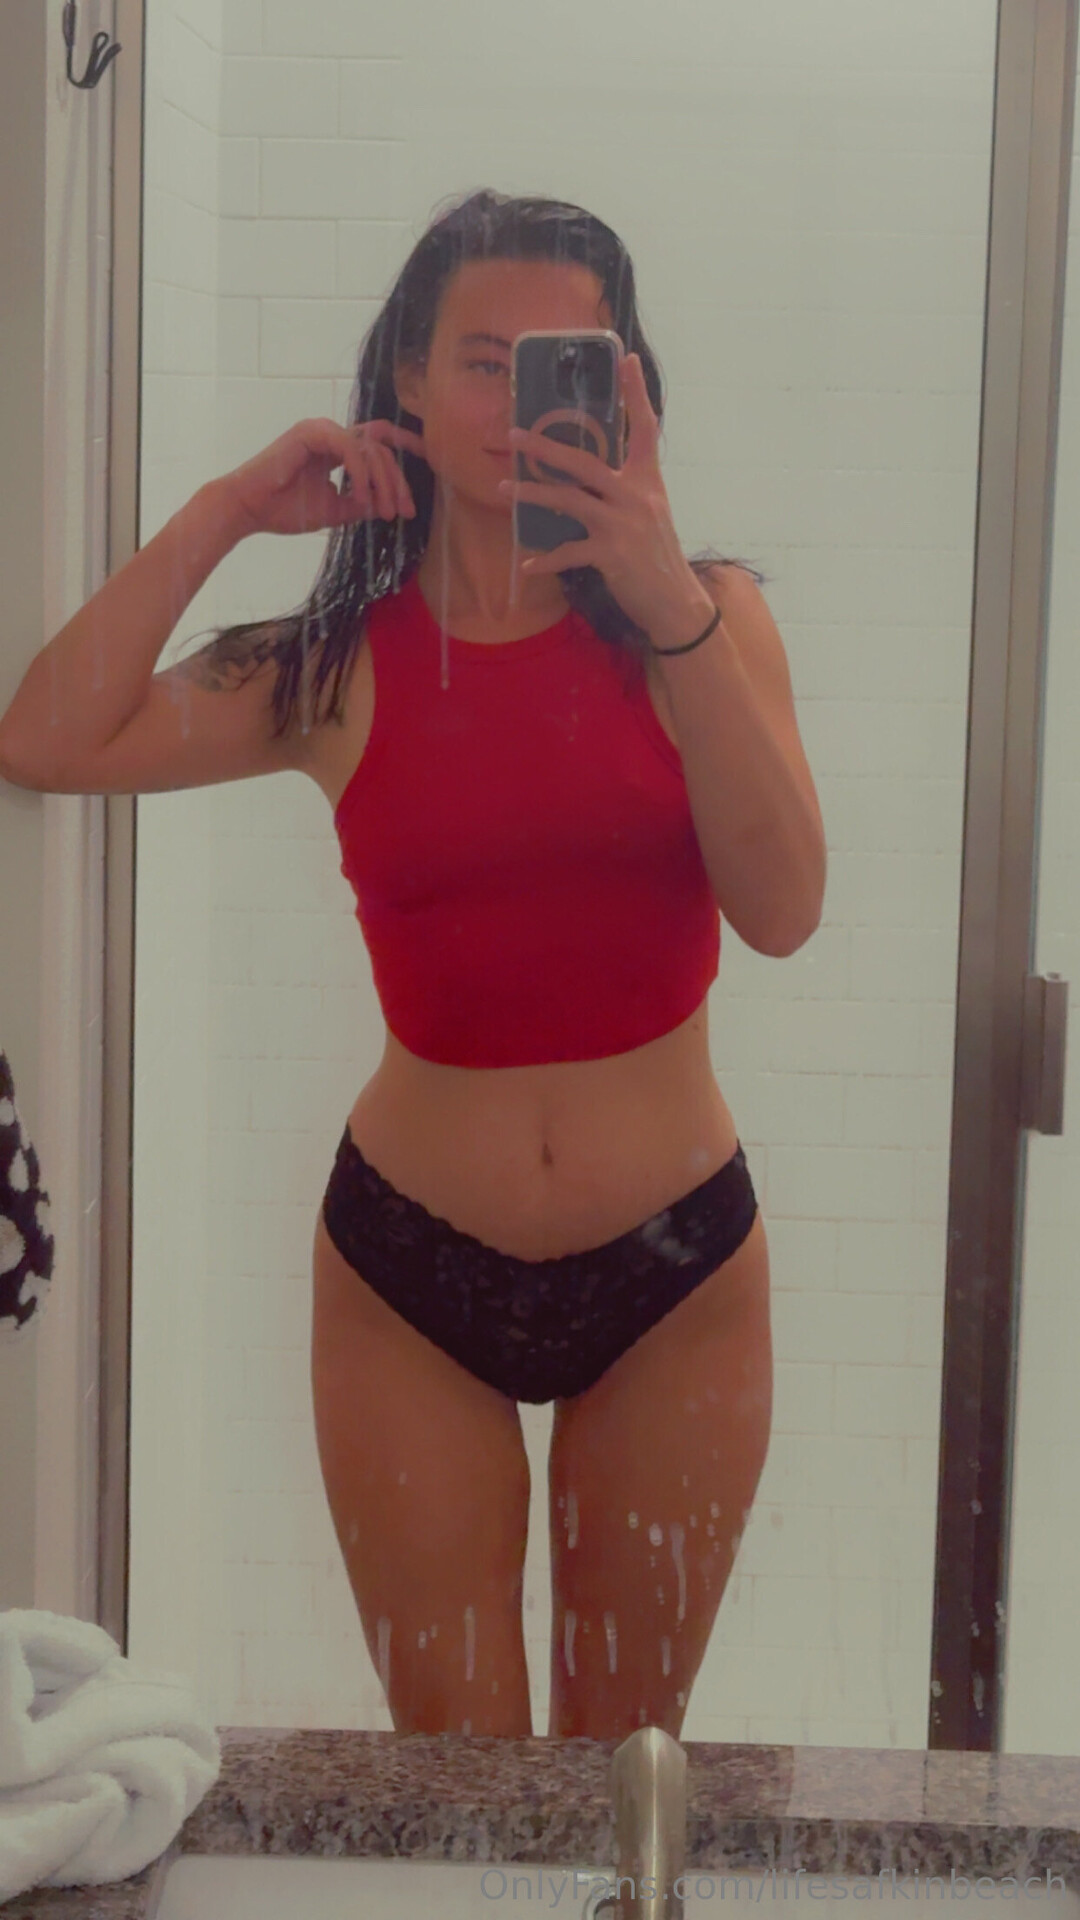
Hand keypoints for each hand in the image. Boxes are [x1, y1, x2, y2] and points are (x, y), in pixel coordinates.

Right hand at [220, 416, 425, 537]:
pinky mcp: (311, 433)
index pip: (380, 442)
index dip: (407, 447)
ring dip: (383, 482)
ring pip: (371, 448)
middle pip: (382, 447)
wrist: (248, 510)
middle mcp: (332, 434)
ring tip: (383, 511)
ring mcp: (322, 430)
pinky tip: (361, 497)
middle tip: (404, 511)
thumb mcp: (334, 510)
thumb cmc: (284, 509)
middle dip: (398, 480)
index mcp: (337, 448)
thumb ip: (360, 503)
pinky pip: (351, 449)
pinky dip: (361, 474)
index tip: (431, 463)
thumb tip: (386, 505)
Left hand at [500, 354, 706, 634]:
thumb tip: (588, 478)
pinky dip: (545, 560)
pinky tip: (527, 565)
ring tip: (502, 489)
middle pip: (585, 461)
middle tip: (514, 435)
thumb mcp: (651, 513)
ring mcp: (623, 525)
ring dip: (531, 494)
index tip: (626, 359)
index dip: (635, 393)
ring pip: (567, 500)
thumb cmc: (657, 556)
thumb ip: (625, 491)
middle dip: (545, 447)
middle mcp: (636, 496)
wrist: (675, 601)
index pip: (645, 427)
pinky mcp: (612, 555)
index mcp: (648, 480)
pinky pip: (568, 552)